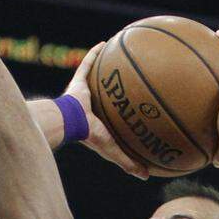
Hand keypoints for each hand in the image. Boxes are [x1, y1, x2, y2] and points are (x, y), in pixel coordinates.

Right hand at [66, 43, 149, 179]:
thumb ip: (128, 162)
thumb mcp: (113, 150)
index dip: (121, 115)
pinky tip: (106, 42)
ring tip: (120, 57)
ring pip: (98, 78)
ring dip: (106, 68)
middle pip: (105, 96)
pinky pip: (87, 63)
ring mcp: (84, 92)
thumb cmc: (90, 137)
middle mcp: (91, 106)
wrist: (70, 122)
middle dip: (114, 90)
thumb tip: (148, 177)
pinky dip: (95, 53)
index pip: (112, 118)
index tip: (134, 110)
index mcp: (98, 122)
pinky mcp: (78, 81)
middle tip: (130, 82)